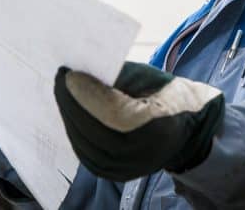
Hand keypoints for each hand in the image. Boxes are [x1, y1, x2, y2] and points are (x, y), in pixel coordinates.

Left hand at [54, 61, 224, 181]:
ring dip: (69, 114)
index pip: (113, 111)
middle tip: (60, 77)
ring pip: (85, 141)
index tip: (69, 73)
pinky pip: (85, 150)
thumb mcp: (146, 77)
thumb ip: (115, 76)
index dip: (87, 93)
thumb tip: (80, 71)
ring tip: (61, 90)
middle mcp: (143, 153)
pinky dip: (74, 128)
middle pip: (94, 129)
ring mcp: (128, 168)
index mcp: (158, 124)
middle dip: (72, 100)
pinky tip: (69, 109)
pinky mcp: (114, 173)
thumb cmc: (163, 93)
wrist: (184, 126)